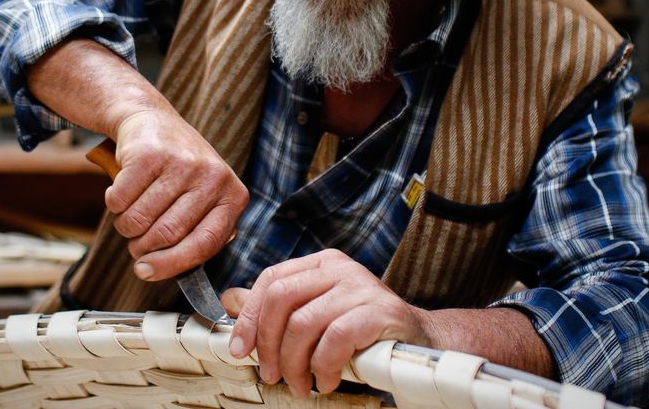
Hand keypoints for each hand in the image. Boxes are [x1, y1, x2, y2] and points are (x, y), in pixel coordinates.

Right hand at [104, 109, 247, 280]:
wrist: (152, 120)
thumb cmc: (179, 169)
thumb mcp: (203, 199)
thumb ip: (200, 233)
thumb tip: (177, 270)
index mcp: (232, 195)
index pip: (205, 244)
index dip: (172, 265)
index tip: (147, 272)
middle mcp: (212, 176)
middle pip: (167, 235)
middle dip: (142, 248)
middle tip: (135, 245)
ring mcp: (182, 163)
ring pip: (139, 220)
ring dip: (125, 226)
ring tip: (130, 214)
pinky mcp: (151, 153)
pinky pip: (120, 200)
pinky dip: (114, 202)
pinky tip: (122, 191)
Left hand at [222, 249, 431, 396]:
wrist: (417, 340)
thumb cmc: (363, 330)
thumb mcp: (317, 313)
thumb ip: (277, 307)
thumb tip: (231, 300)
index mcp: (320, 263)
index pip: (271, 280)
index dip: (249, 317)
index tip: (240, 351)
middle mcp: (339, 267)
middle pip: (281, 298)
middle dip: (269, 344)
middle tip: (273, 375)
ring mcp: (361, 286)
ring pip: (304, 323)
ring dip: (296, 364)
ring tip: (302, 384)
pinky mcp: (380, 311)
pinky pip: (335, 338)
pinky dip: (324, 366)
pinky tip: (328, 379)